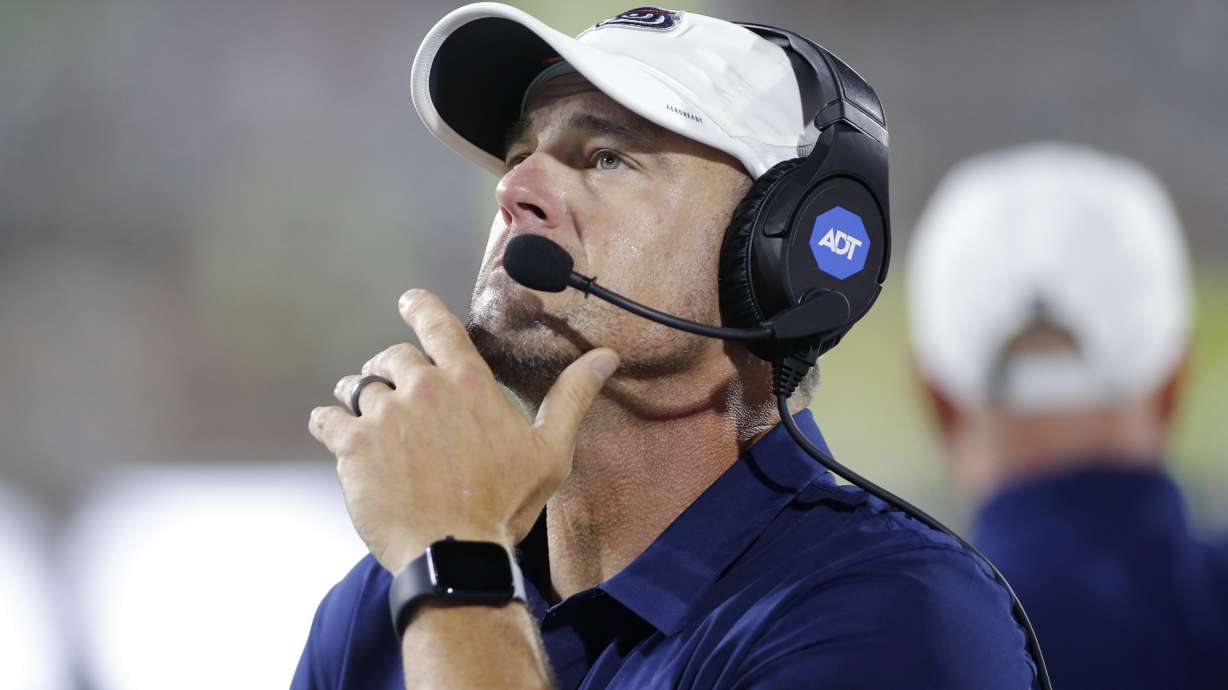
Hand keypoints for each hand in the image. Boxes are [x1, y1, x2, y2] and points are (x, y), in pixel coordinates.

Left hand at [308, 289, 618, 573]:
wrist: (454, 555)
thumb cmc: (504, 507)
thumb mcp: (550, 452)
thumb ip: (572, 397)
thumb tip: (605, 358)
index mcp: (468, 383)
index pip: (437, 324)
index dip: (420, 307)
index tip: (409, 302)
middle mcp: (422, 389)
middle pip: (393, 357)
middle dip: (390, 367)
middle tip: (390, 385)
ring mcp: (384, 416)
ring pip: (359, 387)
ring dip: (359, 396)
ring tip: (360, 413)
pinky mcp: (352, 446)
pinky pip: (328, 418)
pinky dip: (329, 422)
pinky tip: (334, 432)